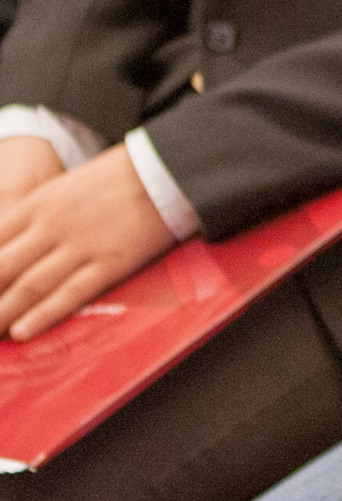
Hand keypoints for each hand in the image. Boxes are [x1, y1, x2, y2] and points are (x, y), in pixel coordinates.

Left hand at [0, 145, 174, 340]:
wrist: (166, 169)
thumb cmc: (117, 176)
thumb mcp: (62, 186)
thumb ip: (34, 213)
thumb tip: (9, 241)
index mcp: (37, 204)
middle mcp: (52, 225)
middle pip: (1, 269)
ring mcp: (81, 245)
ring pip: (29, 286)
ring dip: (2, 312)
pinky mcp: (110, 262)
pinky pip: (70, 293)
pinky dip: (43, 315)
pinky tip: (22, 332)